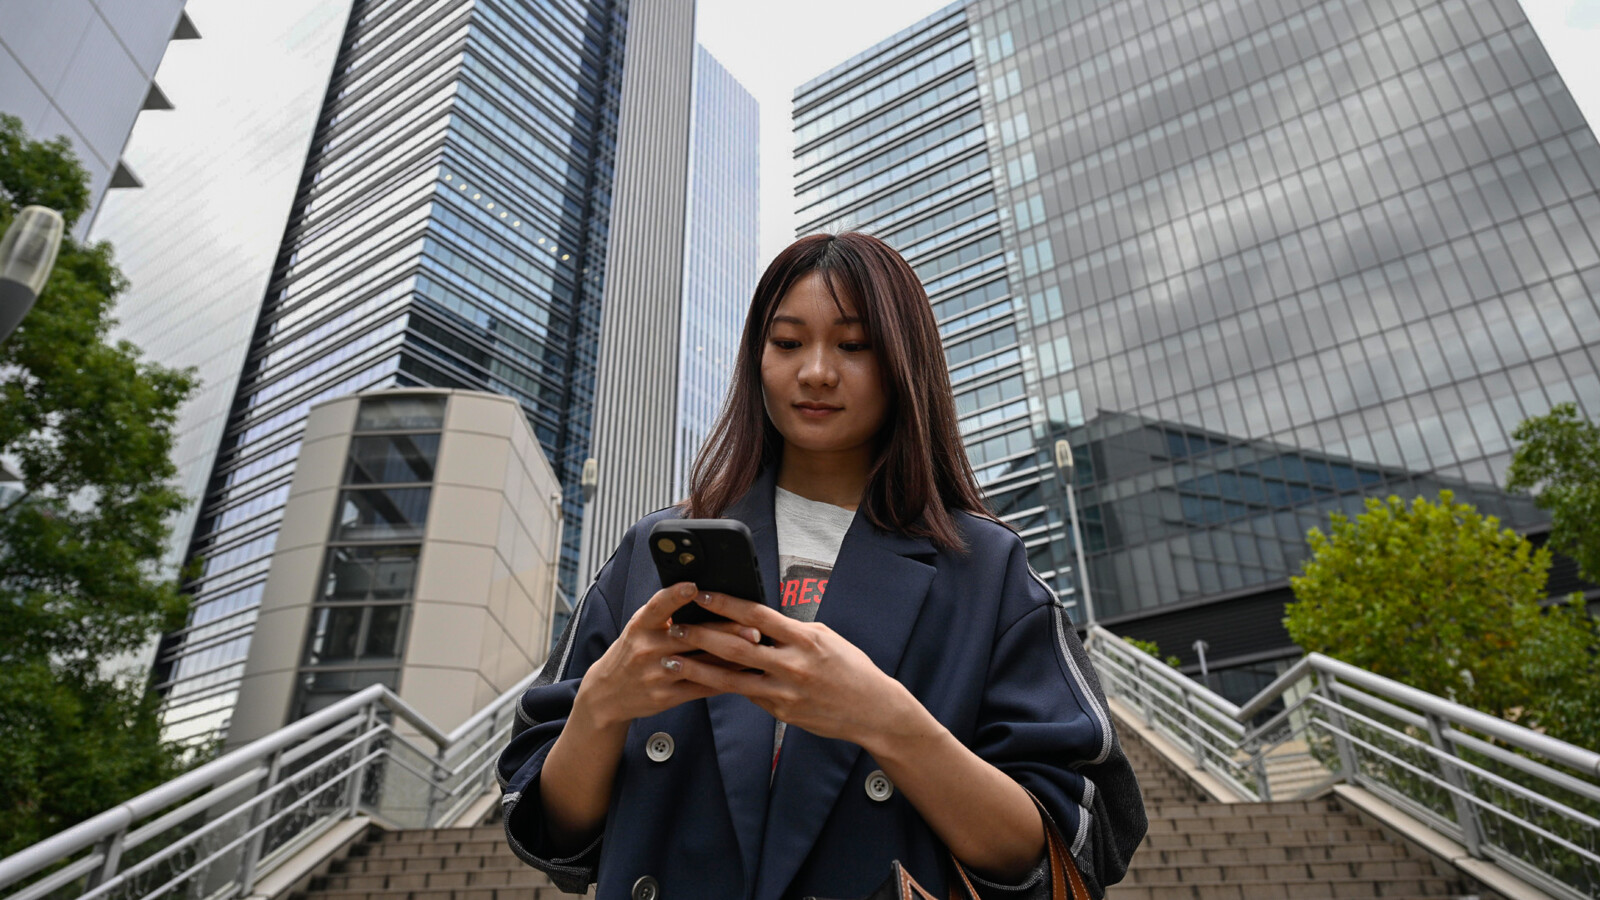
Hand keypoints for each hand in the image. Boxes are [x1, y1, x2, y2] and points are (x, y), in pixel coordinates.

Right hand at [573, 582, 762, 729]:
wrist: (607, 693)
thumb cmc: (632, 652)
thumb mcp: (639, 627)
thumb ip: (665, 613)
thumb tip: (704, 595)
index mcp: (641, 625)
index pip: (658, 606)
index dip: (675, 595)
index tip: (693, 587)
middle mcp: (647, 648)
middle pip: (692, 637)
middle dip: (726, 633)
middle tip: (754, 629)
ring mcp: (656, 674)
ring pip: (702, 664)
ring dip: (733, 658)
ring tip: (758, 651)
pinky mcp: (666, 696)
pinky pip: (702, 687)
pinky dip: (725, 680)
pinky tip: (743, 674)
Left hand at [665, 591, 917, 748]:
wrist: (872, 710)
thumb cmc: (850, 668)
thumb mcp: (825, 638)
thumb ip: (791, 631)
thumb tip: (758, 621)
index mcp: (805, 638)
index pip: (757, 614)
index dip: (726, 603)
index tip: (702, 594)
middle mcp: (793, 665)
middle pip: (737, 647)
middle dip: (702, 636)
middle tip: (676, 627)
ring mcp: (785, 691)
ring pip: (732, 678)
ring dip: (698, 668)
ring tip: (672, 659)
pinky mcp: (781, 712)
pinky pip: (747, 695)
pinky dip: (723, 686)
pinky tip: (701, 680)